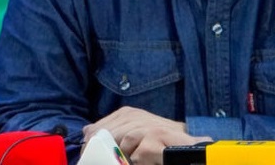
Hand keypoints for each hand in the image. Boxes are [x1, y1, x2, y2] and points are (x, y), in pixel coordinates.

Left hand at [82, 106, 211, 164]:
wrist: (189, 146)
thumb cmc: (159, 141)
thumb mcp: (133, 131)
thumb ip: (113, 129)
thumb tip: (85, 131)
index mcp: (128, 114)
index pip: (99, 126)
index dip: (91, 142)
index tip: (86, 155)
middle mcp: (136, 117)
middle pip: (107, 135)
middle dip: (100, 151)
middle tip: (97, 160)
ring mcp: (146, 127)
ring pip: (122, 145)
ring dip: (121, 157)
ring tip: (128, 160)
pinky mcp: (155, 139)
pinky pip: (137, 155)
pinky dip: (137, 161)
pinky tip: (142, 161)